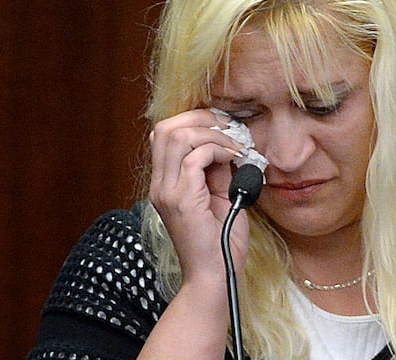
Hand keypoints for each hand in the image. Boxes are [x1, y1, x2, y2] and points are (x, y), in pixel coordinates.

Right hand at [148, 109, 250, 286]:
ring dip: (211, 133)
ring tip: (234, 146)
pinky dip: (218, 150)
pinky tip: (235, 158)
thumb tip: (228, 145)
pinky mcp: (182, 200)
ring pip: (177, 136)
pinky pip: (194, 158)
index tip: (226, 126)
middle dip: (201, 118)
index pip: (165, 134)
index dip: (196, 121)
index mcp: (165, 183)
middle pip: (165, 128)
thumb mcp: (221, 196)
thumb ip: (218, 171)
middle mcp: (160, 185)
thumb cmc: (221, 242)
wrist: (215, 277)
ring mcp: (167, 192)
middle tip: (230, 128)